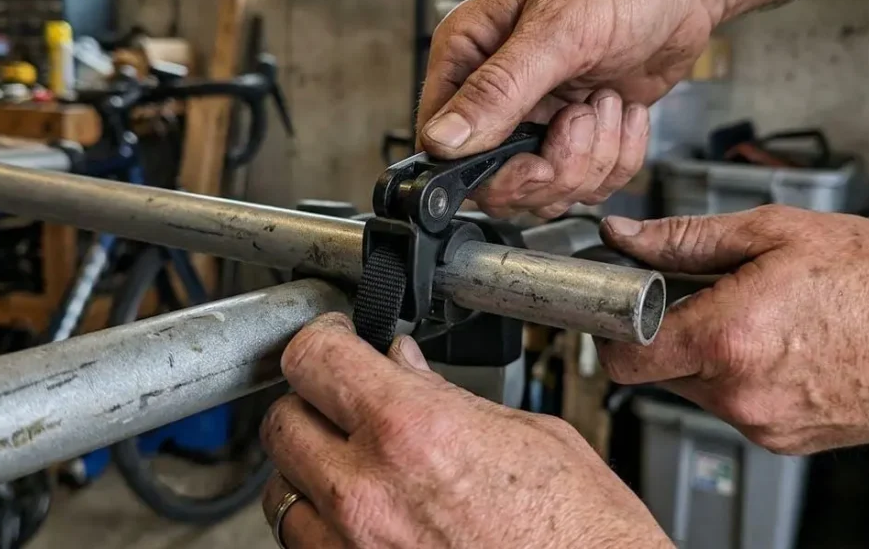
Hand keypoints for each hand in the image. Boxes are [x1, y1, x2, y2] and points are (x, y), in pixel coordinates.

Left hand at [260, 314, 670, 548]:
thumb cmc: (586, 535)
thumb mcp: (532, 437)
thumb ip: (449, 398)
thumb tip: (406, 369)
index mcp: (414, 432)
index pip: (313, 358)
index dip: (321, 339)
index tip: (336, 340)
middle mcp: (368, 495)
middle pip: (282, 423)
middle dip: (311, 403)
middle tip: (346, 399)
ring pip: (282, 494)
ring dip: (311, 471)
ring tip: (359, 465)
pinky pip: (309, 547)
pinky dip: (326, 527)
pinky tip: (370, 517)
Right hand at [417, 0, 725, 218]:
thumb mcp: (557, 31)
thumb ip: (497, 90)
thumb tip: (442, 139)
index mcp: (468, 54)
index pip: (442, 141)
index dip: (485, 168)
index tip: (532, 162)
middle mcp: (497, 91)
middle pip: (497, 179)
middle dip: (551, 168)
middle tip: (580, 124)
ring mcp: (540, 115)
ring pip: (545, 189)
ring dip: (590, 160)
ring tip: (607, 103)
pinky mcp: (580, 132)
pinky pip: (587, 181)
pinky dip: (618, 157)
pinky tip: (625, 112)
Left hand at [597, 207, 868, 454]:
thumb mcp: (774, 232)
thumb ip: (685, 237)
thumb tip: (626, 235)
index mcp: (727, 339)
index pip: (622, 356)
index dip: (613, 326)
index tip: (624, 304)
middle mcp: (739, 394)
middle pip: (658, 370)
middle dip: (670, 332)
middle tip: (709, 294)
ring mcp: (764, 424)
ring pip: (697, 389)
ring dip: (709, 354)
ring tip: (762, 315)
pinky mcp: (787, 441)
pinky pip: (738, 406)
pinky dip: (745, 377)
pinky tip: (786, 344)